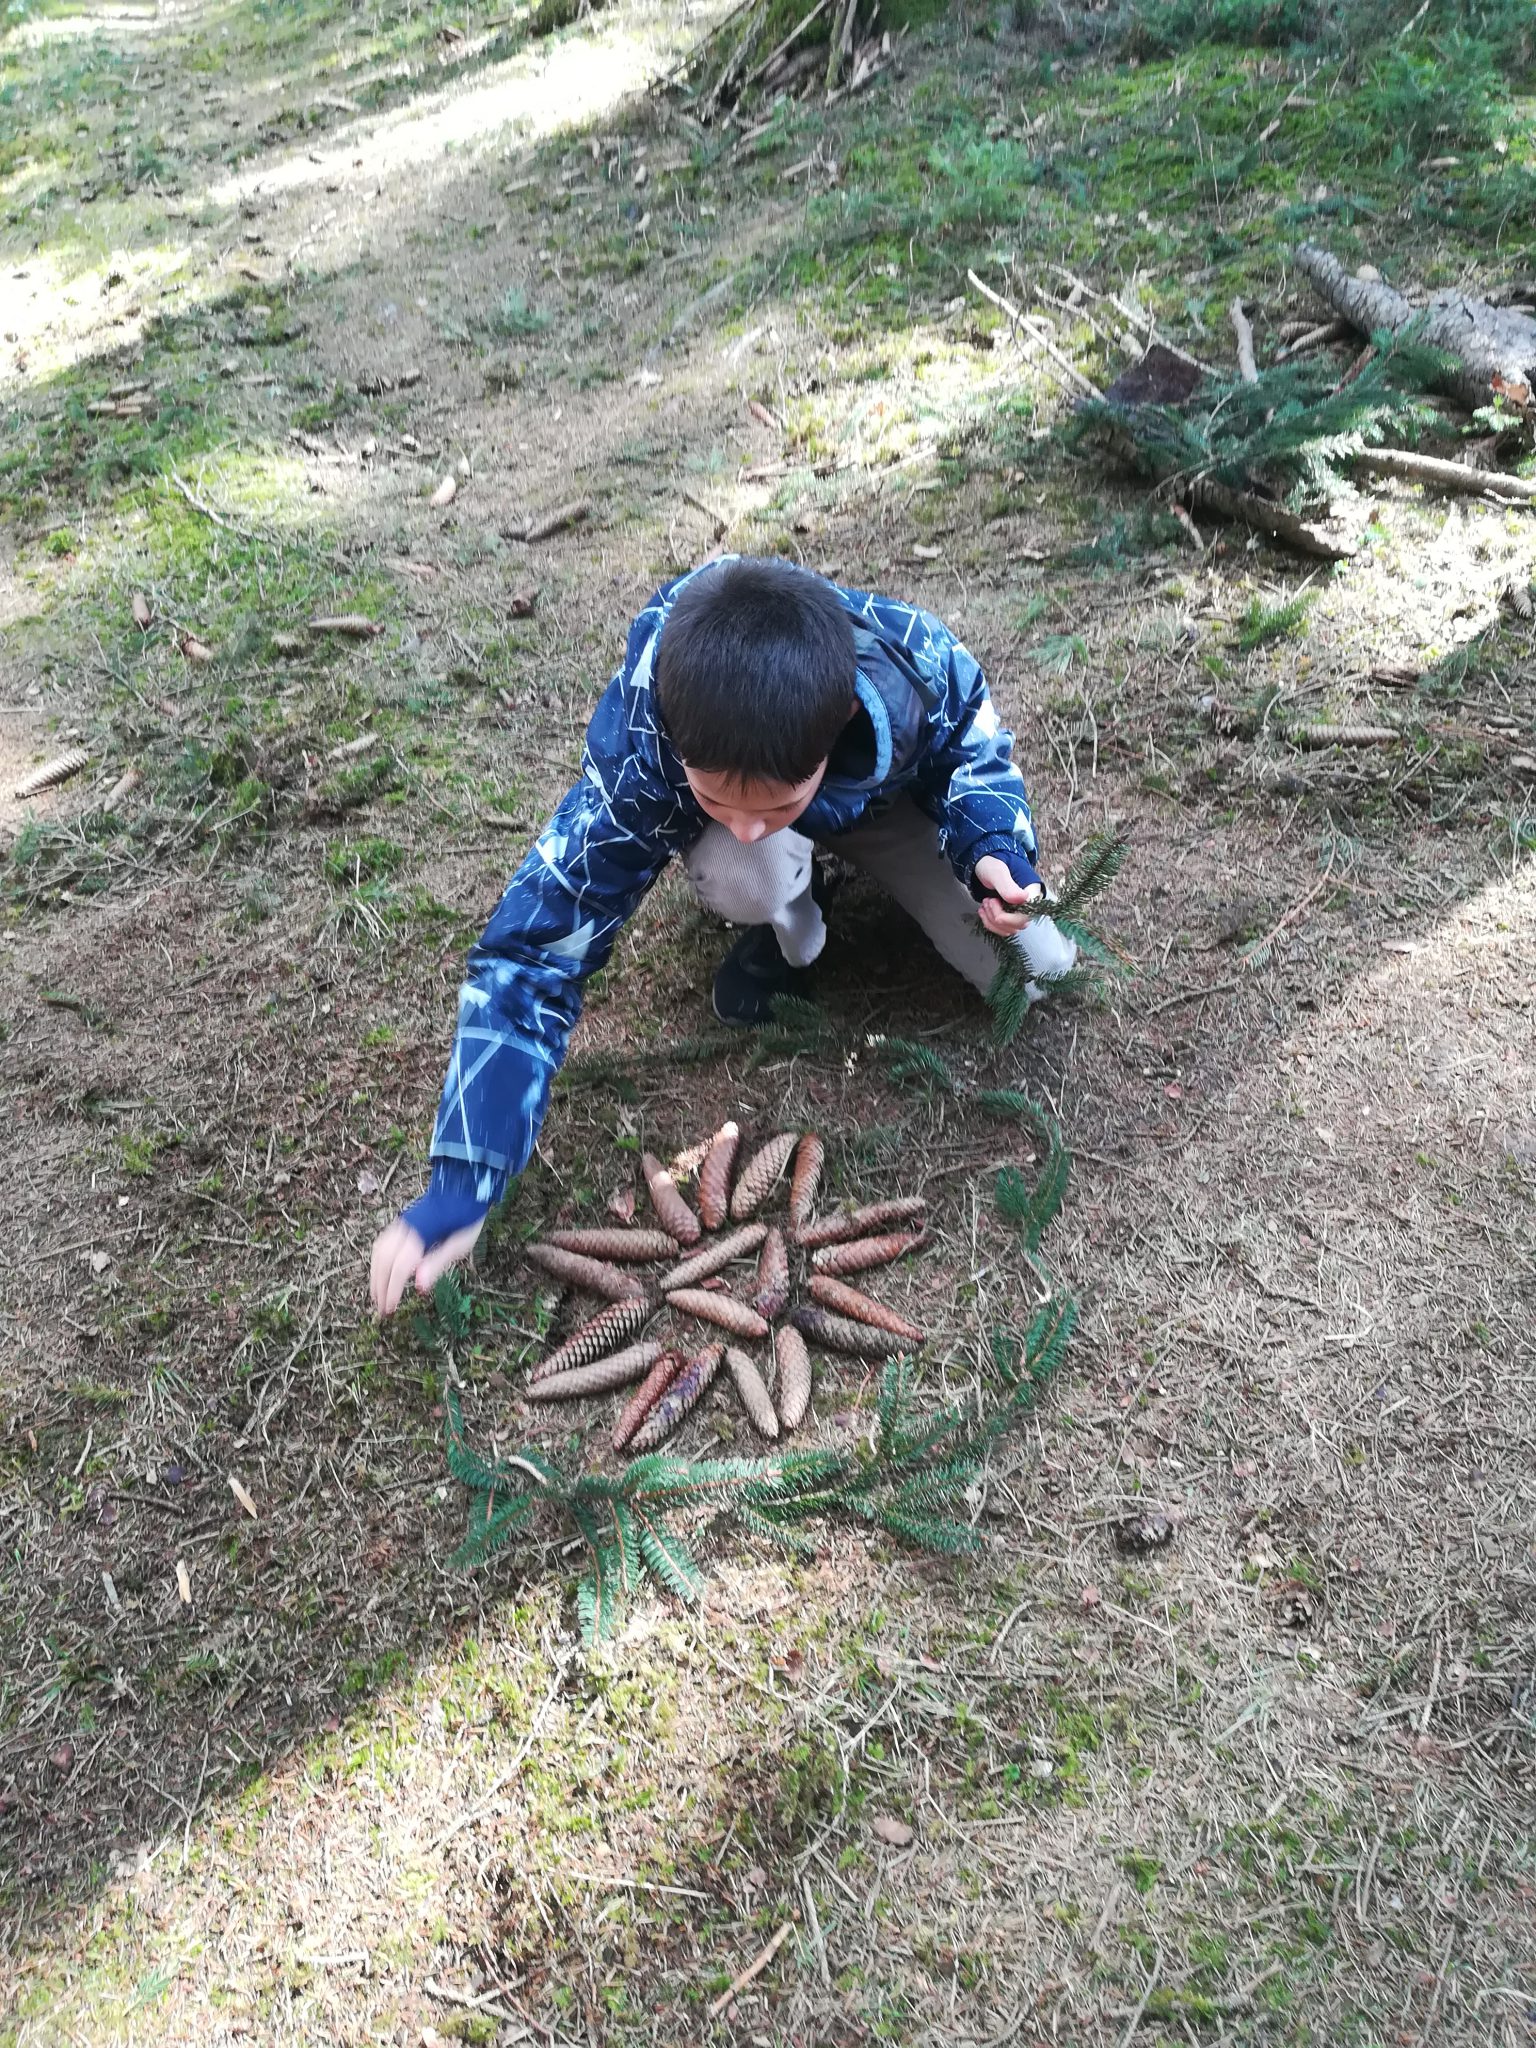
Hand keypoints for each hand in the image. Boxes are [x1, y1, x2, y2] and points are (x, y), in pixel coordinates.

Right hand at [369, 1214, 484, 1317]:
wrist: (463, 1191)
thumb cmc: (465, 1219)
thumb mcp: (458, 1244)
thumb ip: (438, 1263)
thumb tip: (419, 1287)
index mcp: (419, 1235)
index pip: (399, 1268)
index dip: (392, 1290)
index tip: (391, 1309)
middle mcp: (404, 1229)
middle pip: (384, 1262)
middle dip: (380, 1287)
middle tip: (382, 1310)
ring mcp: (400, 1224)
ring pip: (379, 1253)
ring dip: (376, 1276)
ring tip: (377, 1296)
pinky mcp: (400, 1223)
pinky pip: (381, 1244)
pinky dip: (377, 1262)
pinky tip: (380, 1273)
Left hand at [973, 854, 1043, 936]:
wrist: (985, 864)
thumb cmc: (992, 865)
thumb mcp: (998, 872)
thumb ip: (1008, 886)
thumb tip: (1024, 897)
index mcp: (1030, 893)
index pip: (1025, 917)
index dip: (1008, 918)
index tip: (993, 901)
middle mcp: (1027, 906)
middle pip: (1017, 925)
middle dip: (996, 917)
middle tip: (988, 900)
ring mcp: (1018, 912)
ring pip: (1008, 930)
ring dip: (991, 921)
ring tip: (985, 904)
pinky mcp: (1009, 917)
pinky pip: (1002, 929)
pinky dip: (989, 923)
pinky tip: (984, 910)